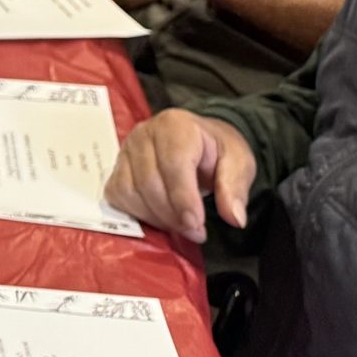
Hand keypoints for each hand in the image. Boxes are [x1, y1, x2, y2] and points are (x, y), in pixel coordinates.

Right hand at [104, 110, 255, 243]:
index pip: (173, 164)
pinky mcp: (117, 167)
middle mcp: (144, 133)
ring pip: (130, 191)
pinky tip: (159, 217)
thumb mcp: (239, 162)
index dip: (183, 198)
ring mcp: (126, 150)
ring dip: (155, 217)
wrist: (198, 142)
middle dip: (172, 214)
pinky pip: (118, 196)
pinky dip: (136, 213)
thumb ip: (236, 188)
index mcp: (176, 125)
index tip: (196, 224)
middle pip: (149, 181)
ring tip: (180, 225)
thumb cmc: (216, 151)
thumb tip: (235, 218)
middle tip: (194, 231)